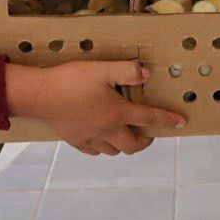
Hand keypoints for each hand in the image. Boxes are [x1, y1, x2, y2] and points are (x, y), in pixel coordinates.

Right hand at [6, 61, 184, 155]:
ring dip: (124, 144)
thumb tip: (147, 73)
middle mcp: (107, 130)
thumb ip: (127, 71)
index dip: (167, 120)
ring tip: (125, 132)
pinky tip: (101, 136)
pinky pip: (95, 151)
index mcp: (117, 113)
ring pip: (114, 151)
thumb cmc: (71, 80)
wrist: (38, 95)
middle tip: (148, 133)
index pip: (149, 118)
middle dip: (145, 141)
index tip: (181, 123)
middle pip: (133, 145)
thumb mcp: (102, 69)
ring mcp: (90, 139)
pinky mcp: (75, 141)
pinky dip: (103, 147)